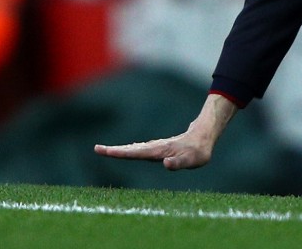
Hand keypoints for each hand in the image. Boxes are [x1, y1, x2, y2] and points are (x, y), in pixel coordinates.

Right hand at [94, 93, 237, 169]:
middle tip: (97, 149)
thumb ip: (178, 163)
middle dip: (113, 150)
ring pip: (134, 148)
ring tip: (105, 150)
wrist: (204, 137)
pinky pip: (141, 149)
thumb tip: (165, 165)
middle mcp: (154, 148)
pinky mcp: (159, 148)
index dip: (119, 153)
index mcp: (158, 151)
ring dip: (120, 150)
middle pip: (130, 149)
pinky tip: (127, 150)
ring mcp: (156, 147)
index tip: (104, 150)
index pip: (135, 153)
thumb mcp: (191, 160)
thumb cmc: (198, 152)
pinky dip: (130, 150)